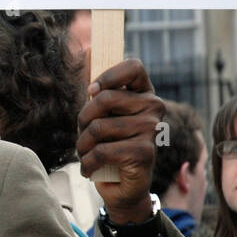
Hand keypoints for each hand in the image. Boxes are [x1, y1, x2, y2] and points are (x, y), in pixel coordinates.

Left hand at [75, 58, 162, 223]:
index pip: (133, 66)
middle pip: (104, 98)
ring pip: (98, 127)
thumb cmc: (108, 144)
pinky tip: (90, 169)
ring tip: (87, 153)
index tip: (92, 91)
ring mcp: (151, 129)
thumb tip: (87, 48)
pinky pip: (101, 150)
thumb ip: (95, 83)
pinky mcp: (144, 152)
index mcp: (144, 93)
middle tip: (84, 133)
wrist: (122, 187)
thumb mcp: (98, 113)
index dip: (108, 75)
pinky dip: (87, 163)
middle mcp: (154, 107)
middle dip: (83, 118)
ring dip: (82, 145)